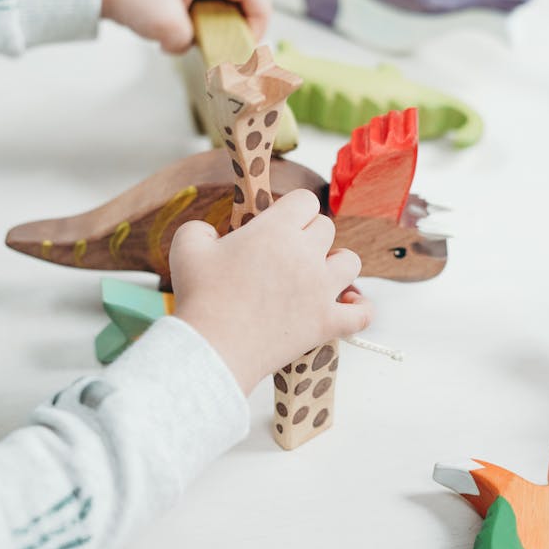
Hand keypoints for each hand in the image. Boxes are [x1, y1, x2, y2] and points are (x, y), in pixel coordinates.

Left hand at [100, 0, 270, 52]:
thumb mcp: (165, 28)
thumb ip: (191, 41)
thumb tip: (196, 44)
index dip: (259, 18)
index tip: (251, 44)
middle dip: (256, 7)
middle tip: (248, 34)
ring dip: (239, 5)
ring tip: (230, 32)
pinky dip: (222, 4)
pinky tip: (207, 25)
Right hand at [169, 190, 372, 394]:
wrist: (213, 348)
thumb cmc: (200, 298)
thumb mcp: (187, 247)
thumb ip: (201, 228)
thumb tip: (213, 233)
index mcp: (276, 230)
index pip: (304, 201)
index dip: (292, 209)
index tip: (280, 223)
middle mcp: (305, 255)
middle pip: (326, 228)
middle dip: (308, 235)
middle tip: (287, 253)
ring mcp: (321, 290)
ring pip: (351, 262)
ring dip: (337, 264)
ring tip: (318, 274)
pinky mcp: (326, 323)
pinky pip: (362, 313)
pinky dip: (359, 308)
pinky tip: (348, 304)